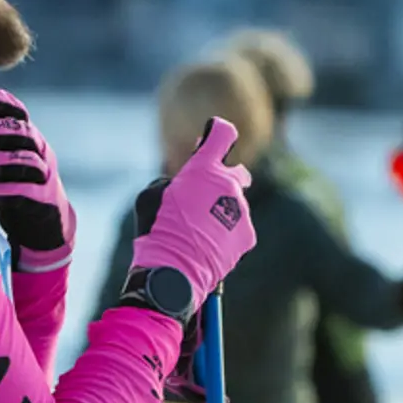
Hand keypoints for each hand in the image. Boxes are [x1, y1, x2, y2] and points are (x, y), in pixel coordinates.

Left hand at [0, 89, 75, 272]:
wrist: (42, 226)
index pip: (19, 112)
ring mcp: (45, 176)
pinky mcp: (44, 200)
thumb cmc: (13, 186)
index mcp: (29, 138)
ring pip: (24, 161)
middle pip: (23, 132)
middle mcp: (41, 152)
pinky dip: (1, 191)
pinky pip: (25, 191)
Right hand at [130, 118, 257, 312]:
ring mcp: (241, 211)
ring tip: (199, 233)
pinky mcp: (248, 235)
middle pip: (236, 173)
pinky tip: (208, 247)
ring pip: (234, 205)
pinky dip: (227, 235)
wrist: (174, 269)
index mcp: (204, 169)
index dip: (216, 133)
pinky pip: (238, 229)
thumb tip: (188, 187)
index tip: (212, 136)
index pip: (222, 134)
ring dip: (221, 212)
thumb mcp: (154, 194)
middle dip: (223, 179)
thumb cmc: (158, 229)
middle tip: (205, 195)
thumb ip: (176, 182)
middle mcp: (229, 185)